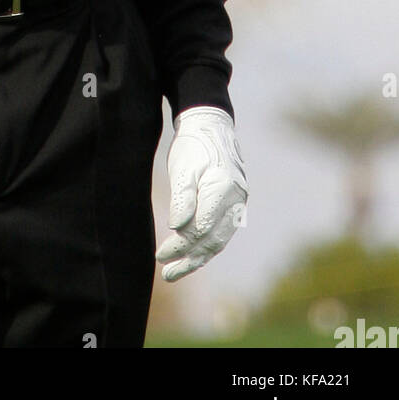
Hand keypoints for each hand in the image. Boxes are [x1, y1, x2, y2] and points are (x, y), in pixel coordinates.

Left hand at [156, 106, 246, 281]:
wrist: (210, 126)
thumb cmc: (192, 145)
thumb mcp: (182, 167)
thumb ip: (182, 198)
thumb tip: (178, 228)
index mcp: (223, 189)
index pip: (201, 228)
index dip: (180, 245)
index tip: (161, 255)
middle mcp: (236, 200)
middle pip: (212, 240)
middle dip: (189, 259)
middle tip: (167, 273)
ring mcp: (238, 204)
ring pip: (219, 240)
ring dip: (198, 257)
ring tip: (176, 271)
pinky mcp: (234, 205)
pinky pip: (222, 232)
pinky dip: (206, 246)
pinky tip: (192, 255)